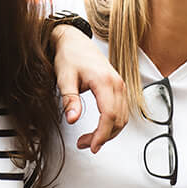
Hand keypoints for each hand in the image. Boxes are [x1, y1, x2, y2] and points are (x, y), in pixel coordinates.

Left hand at [50, 25, 125, 151]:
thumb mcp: (64, 78)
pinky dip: (112, 124)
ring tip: (89, 139)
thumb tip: (72, 119)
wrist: (74, 41)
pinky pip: (122, 111)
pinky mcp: (119, 88)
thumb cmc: (70, 56)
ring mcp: (120, 86)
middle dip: (103, 137)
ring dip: (108, 133)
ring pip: (123, 118)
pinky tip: (99, 130)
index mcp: (105, 81)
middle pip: (118, 120)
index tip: (92, 146)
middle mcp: (117, 83)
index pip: (109, 115)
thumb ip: (70, 100)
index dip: (102, 134)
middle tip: (84, 144)